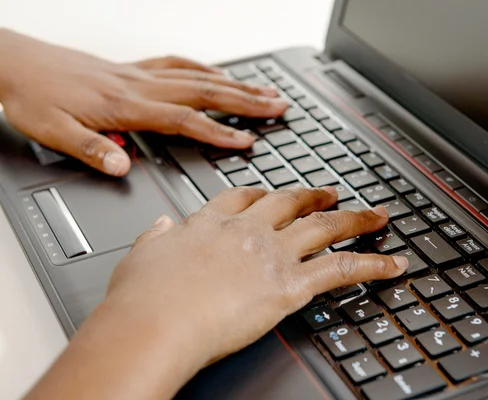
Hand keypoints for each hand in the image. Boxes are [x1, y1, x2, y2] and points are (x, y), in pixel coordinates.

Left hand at [0, 29, 287, 175]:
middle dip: (245, 100)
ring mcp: (139, 73)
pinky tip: (218, 74)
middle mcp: (139, 86)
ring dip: (234, 83)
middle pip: (204, 91)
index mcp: (125, 106)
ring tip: (264, 90)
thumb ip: (92, 150)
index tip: (248, 141)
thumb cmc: (34, 97)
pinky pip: (178, 64)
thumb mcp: (53, 132)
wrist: (14, 63)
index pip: (184, 120)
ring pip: (197, 75)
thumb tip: (124, 167)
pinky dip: (205, 69)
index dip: (219, 132)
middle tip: (277, 106)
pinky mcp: (133, 68)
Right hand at [74, 187, 404, 398]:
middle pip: (292, 203)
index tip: (275, 193)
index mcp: (211, 223)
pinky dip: (373, 264)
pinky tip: (393, 263)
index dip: (265, 194)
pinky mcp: (289, 284)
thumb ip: (155, 238)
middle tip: (333, 193)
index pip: (245, 198)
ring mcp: (271, 254)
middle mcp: (247, 231)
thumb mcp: (140, 257)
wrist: (153, 322)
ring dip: (356, 219)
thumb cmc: (141, 298)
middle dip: (316, 196)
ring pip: (325, 227)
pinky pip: (342, 268)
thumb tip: (161, 226)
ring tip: (377, 216)